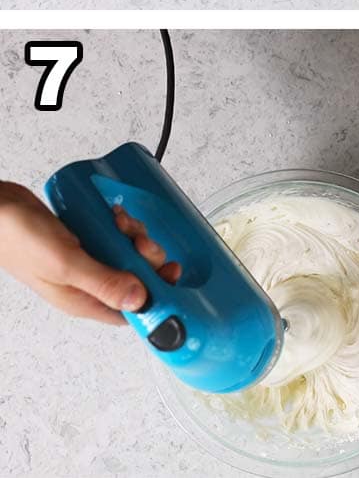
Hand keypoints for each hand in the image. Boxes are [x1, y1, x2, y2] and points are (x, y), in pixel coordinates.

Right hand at [0, 183, 178, 324]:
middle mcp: (89, 285)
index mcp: (83, 301)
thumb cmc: (17, 238)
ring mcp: (88, 262)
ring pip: (130, 255)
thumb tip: (140, 301)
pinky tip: (116, 216)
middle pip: (138, 279)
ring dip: (135, 237)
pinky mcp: (88, 242)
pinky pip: (118, 237)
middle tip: (139, 240)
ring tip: (123, 223)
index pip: (132, 311)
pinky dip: (123, 226)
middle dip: (147, 258)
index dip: (158, 296)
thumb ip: (103, 282)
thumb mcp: (65, 263)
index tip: (171, 274)